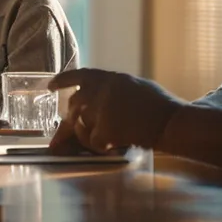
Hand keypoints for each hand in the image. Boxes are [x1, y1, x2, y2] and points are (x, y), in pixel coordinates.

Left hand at [46, 68, 185, 154]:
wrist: (171, 121)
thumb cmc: (159, 106)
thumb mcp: (133, 86)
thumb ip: (112, 90)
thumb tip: (94, 100)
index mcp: (110, 78)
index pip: (79, 75)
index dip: (62, 80)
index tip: (51, 85)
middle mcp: (101, 90)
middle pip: (74, 105)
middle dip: (71, 120)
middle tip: (70, 131)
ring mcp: (101, 109)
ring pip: (79, 124)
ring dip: (86, 135)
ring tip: (104, 139)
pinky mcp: (104, 128)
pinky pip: (92, 141)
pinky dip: (99, 147)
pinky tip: (112, 146)